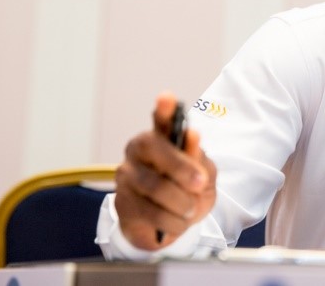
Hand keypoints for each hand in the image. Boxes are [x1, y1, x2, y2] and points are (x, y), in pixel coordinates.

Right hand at [114, 93, 216, 249]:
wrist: (172, 226)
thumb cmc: (188, 191)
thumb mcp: (203, 175)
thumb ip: (198, 159)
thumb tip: (192, 137)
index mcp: (162, 138)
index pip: (162, 121)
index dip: (164, 110)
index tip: (167, 97)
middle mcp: (139, 151)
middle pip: (157, 151)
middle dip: (182, 168)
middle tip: (200, 183)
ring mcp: (127, 176)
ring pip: (156, 186)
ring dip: (182, 202)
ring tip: (190, 209)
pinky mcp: (121, 203)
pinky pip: (151, 212)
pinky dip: (173, 221)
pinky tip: (178, 221)